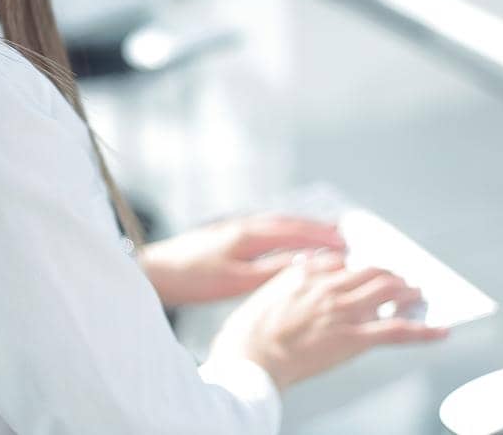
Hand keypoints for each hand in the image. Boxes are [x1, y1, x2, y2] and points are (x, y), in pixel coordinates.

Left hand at [139, 214, 343, 307]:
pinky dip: (282, 235)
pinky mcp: (224, 236)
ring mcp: (233, 228)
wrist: (157, 271)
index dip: (322, 237)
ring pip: (275, 226)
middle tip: (341, 235)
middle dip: (316, 229)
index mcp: (249, 234)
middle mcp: (244, 225)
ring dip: (299, 230)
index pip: (294, 231)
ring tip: (320, 236)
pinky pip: (263, 231)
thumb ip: (271, 271)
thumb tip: (305, 263)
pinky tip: (283, 244)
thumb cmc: (193, 278)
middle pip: (288, 223)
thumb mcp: (236, 280)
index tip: (345, 243)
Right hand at [209, 251, 447, 389]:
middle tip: (400, 278)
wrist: (250, 359)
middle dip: (390, 274)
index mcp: (304, 272)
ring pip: (389, 292)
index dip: (358, 267)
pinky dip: (424, 329)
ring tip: (419, 294)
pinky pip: (399, 329)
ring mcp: (344, 309)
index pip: (342, 262)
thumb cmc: (247, 335)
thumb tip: (298, 281)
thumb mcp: (262, 295)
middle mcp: (329, 285)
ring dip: (409, 291)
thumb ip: (287, 285)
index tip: (365, 269)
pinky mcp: (355, 337)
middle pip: (371, 271)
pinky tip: (440, 330)